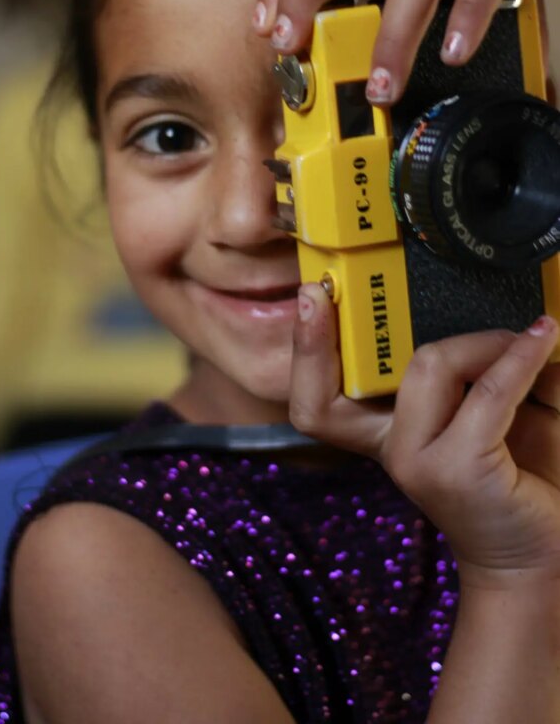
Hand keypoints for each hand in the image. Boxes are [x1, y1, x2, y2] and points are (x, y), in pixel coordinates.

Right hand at [292, 284, 559, 586]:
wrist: (543, 558)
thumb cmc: (522, 482)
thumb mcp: (484, 419)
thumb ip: (471, 373)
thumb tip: (487, 310)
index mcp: (387, 436)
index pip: (318, 398)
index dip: (306, 347)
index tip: (313, 294)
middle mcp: (393, 450)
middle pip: (358, 372)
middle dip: (373, 327)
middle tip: (386, 283)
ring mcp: (418, 461)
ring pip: (429, 365)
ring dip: (482, 341)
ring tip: (524, 339)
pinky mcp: (458, 469)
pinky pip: (489, 391)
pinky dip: (520, 358)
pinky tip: (544, 340)